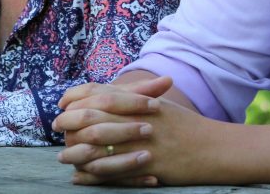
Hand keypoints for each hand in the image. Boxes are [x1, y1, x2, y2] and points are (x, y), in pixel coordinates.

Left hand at [56, 75, 212, 185]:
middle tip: (56, 126)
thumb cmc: (185, 126)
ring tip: (62, 155)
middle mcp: (137, 118)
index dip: (77, 96)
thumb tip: (105, 93)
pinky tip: (80, 176)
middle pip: (93, 116)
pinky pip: (113, 171)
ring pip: (98, 146)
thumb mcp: (160, 105)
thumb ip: (133, 98)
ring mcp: (141, 142)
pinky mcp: (147, 165)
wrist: (213, 147)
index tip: (62, 103)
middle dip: (69, 122)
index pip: (99, 92)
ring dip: (76, 151)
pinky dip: (93, 175)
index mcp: (139, 102)